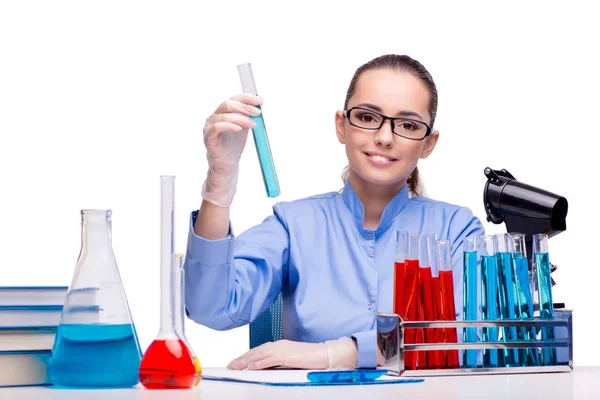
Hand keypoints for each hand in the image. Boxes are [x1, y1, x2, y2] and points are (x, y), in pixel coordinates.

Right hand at [201, 93, 262, 206]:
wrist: (228, 163)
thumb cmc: (234, 144)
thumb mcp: (245, 126)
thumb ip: (249, 115)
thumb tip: (260, 103)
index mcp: (224, 111)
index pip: (235, 98)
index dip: (248, 98)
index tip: (261, 101)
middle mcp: (215, 116)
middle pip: (229, 104)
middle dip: (245, 107)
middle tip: (258, 113)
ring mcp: (210, 126)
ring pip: (224, 115)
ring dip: (241, 118)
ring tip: (253, 125)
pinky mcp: (208, 137)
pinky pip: (217, 127)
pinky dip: (229, 125)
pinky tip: (239, 129)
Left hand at [227, 338, 357, 370]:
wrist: (325, 354)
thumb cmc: (311, 358)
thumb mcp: (292, 359)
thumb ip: (280, 361)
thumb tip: (268, 368)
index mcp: (280, 345)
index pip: (259, 350)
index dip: (247, 356)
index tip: (237, 362)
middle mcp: (279, 344)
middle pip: (256, 352)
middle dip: (242, 358)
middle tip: (231, 365)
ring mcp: (282, 349)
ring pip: (259, 355)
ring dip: (246, 361)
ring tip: (235, 367)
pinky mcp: (286, 355)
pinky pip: (269, 360)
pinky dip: (258, 363)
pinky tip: (250, 368)